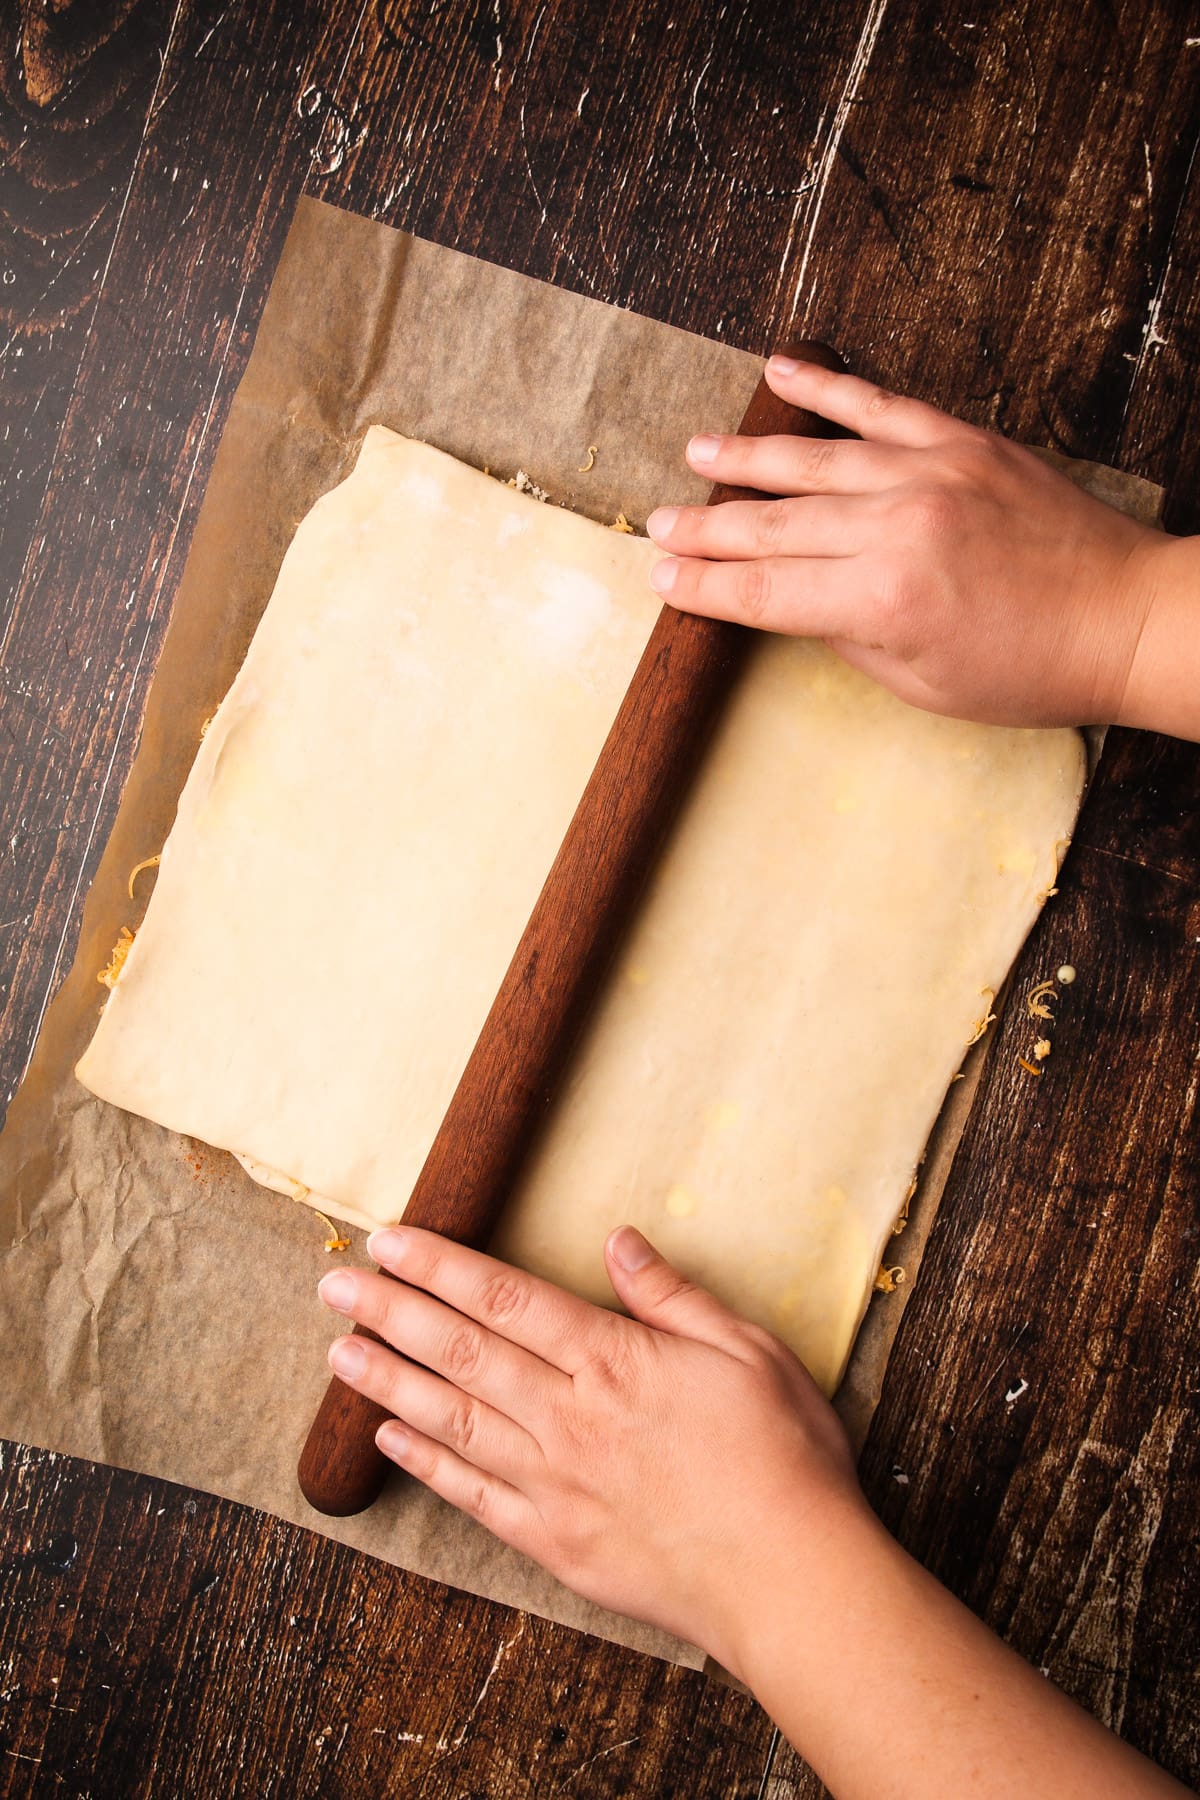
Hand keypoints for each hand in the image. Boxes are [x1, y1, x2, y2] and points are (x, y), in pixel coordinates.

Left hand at [316, 1223, 869, 1673]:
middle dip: (391, 1313)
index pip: (503, 1298)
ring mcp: (555, 1483)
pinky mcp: (554, 1541)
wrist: (792, 1581)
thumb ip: (672, 1297)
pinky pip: (472, 1495)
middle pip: (460, 1351)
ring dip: (389, 1382)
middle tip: (333, 1287)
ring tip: (338, 1352)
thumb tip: (619, 1241)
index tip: (390, 1242)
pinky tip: (389, 1438)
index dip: (439, 1266)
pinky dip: (426, 1464)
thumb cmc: (782, 1458)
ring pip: (452, 1419)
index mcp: (613, 1361)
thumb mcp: (746, 1350)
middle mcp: (568, 1416)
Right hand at [646, 356, 1171, 729]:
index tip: (661, 581)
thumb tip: (792, 603)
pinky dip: (829, 387)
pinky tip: (783, 371)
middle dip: (707, 530)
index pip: (764, 593)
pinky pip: (882, 405)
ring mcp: (931, 473)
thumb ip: (848, 637)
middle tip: (656, 527)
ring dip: (747, 458)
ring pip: (814, 459)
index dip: (704, 588)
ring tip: (697, 454)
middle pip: (775, 526)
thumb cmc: (1031, 670)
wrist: (1125, 617)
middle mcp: (898, 527)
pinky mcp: (964, 441)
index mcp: (883, 599)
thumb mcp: (922, 683)